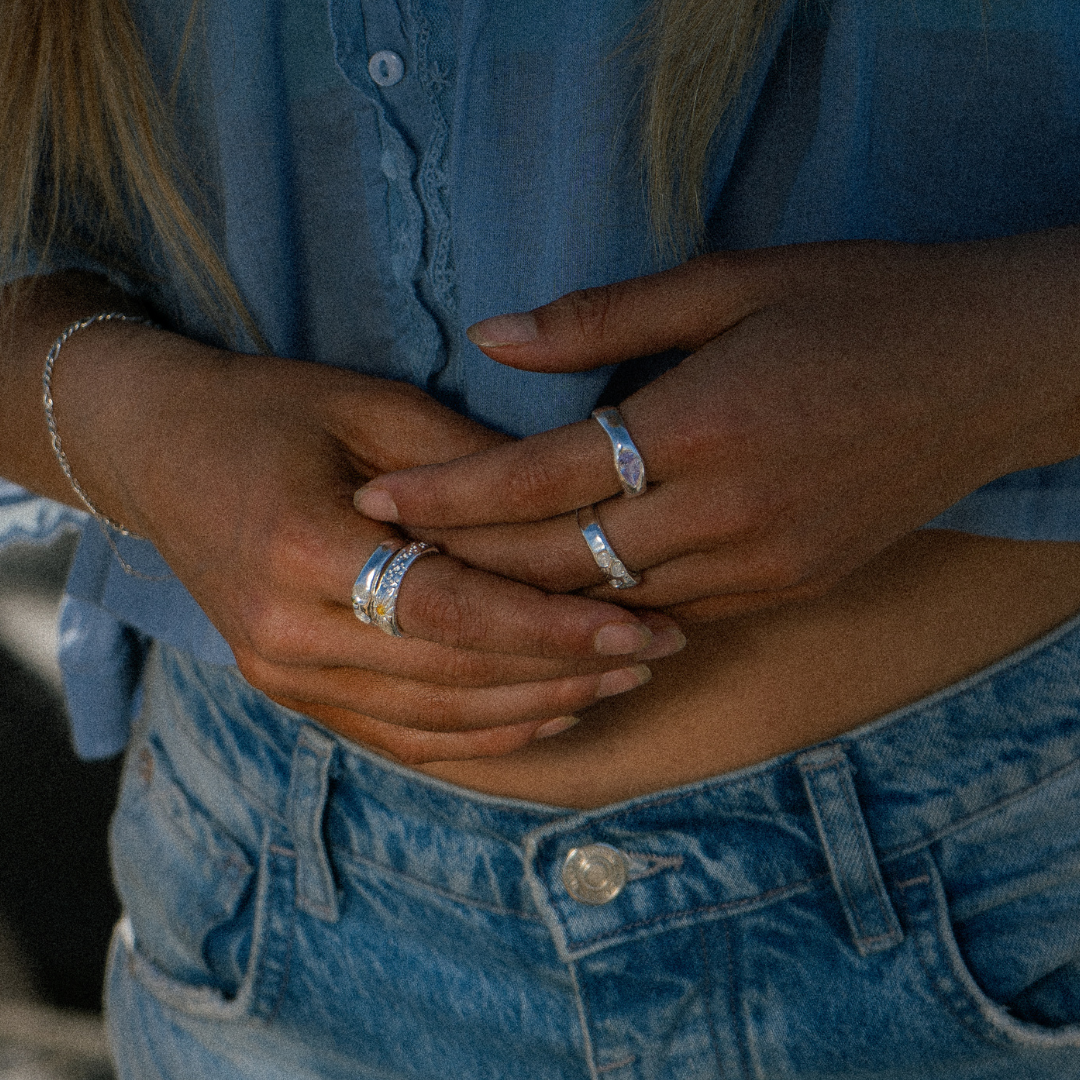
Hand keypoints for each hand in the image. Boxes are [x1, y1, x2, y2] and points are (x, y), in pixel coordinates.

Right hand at [53, 324, 679, 761]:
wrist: (157, 454)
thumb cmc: (266, 411)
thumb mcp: (367, 406)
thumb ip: (466, 468)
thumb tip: (569, 511)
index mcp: (302, 550)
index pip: (456, 610)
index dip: (555, 626)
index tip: (641, 624)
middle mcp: (287, 635)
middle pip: (457, 675)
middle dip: (568, 668)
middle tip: (659, 648)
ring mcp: (284, 677)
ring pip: (439, 718)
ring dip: (540, 704)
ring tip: (625, 678)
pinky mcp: (292, 693)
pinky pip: (403, 736)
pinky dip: (483, 733)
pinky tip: (549, 711)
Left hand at [354, 232, 1079, 620]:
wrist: (995, 373)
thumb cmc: (864, 306)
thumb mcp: (734, 283)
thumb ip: (603, 318)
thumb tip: (490, 337)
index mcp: (705, 424)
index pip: (540, 478)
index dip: (447, 494)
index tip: (373, 500)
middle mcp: (728, 512)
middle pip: (560, 560)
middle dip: (466, 562)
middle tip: (389, 556)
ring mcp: (762, 565)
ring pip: (608, 604)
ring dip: (527, 598)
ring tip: (452, 585)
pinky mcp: (788, 589)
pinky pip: (670, 616)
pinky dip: (605, 612)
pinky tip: (559, 605)